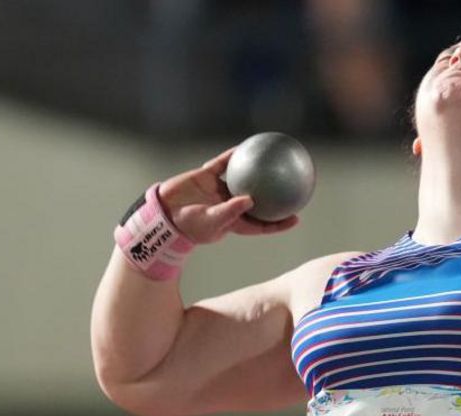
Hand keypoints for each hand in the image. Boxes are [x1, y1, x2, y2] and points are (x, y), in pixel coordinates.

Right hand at [157, 147, 298, 243]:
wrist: (164, 213)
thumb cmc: (189, 224)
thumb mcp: (212, 221)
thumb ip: (231, 211)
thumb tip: (251, 200)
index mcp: (235, 221)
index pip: (262, 223)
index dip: (279, 222)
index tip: (296, 217)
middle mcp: (230, 204)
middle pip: (258, 199)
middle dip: (274, 194)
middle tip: (293, 185)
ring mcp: (219, 190)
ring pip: (243, 177)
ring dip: (256, 170)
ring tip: (271, 159)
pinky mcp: (207, 176)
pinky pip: (224, 164)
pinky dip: (233, 156)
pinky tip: (245, 147)